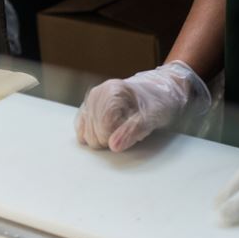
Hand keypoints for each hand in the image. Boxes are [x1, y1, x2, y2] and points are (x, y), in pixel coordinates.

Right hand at [75, 61, 209, 151]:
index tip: (131, 134)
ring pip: (85, 133)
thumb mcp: (153, 117)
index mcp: (112, 91)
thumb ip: (133, 131)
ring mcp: (90, 100)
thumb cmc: (157, 102)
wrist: (157, 92)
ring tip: (120, 129)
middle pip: (93, 131)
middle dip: (110, 138)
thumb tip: (113, 146)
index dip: (117, 137)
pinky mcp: (87, 108)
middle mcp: (97, 93)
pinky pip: (81, 129)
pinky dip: (94, 135)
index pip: (103, 126)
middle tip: (127, 131)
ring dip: (103, 138)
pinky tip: (108, 131)